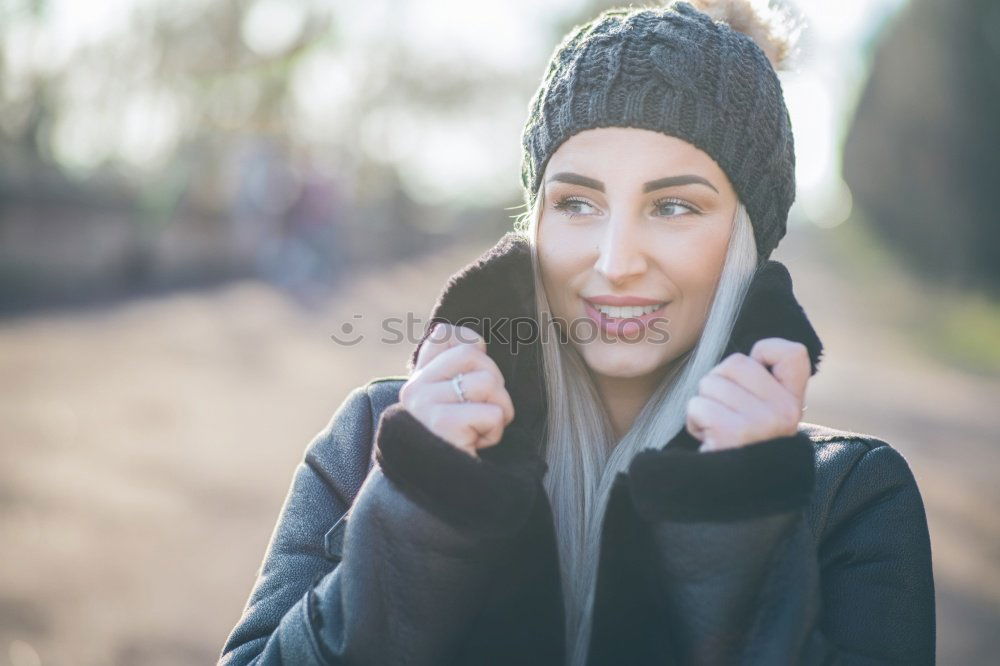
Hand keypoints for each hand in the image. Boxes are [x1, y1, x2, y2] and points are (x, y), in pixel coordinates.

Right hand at [400, 323, 515, 457]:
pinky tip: (476, 446)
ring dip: (499, 412)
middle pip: (473, 355)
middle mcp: (415, 388)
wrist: (436, 496)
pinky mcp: (442, 426)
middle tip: (484, 413)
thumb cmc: (453, 446)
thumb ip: (452, 370)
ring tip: (480, 431)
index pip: (446, 334)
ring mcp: (425, 406)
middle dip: (494, 385)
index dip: (474, 347)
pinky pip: (492, 414)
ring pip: (487, 383)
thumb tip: (465, 334)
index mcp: (418, 379)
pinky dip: (494, 433)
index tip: (477, 378)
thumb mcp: (448, 404)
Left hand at [685, 337, 810, 451]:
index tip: (755, 370)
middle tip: (725, 413)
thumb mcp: (765, 415)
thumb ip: (763, 384)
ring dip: (703, 405)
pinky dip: (694, 421)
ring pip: (710, 383)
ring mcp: (761, 422)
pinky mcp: (733, 434)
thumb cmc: (742, 447)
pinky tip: (709, 440)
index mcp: (794, 403)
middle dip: (718, 383)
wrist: (736, 499)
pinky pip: (697, 405)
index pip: (793, 353)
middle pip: (735, 362)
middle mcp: (785, 412)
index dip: (765, 352)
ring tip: (717, 429)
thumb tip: (752, 352)